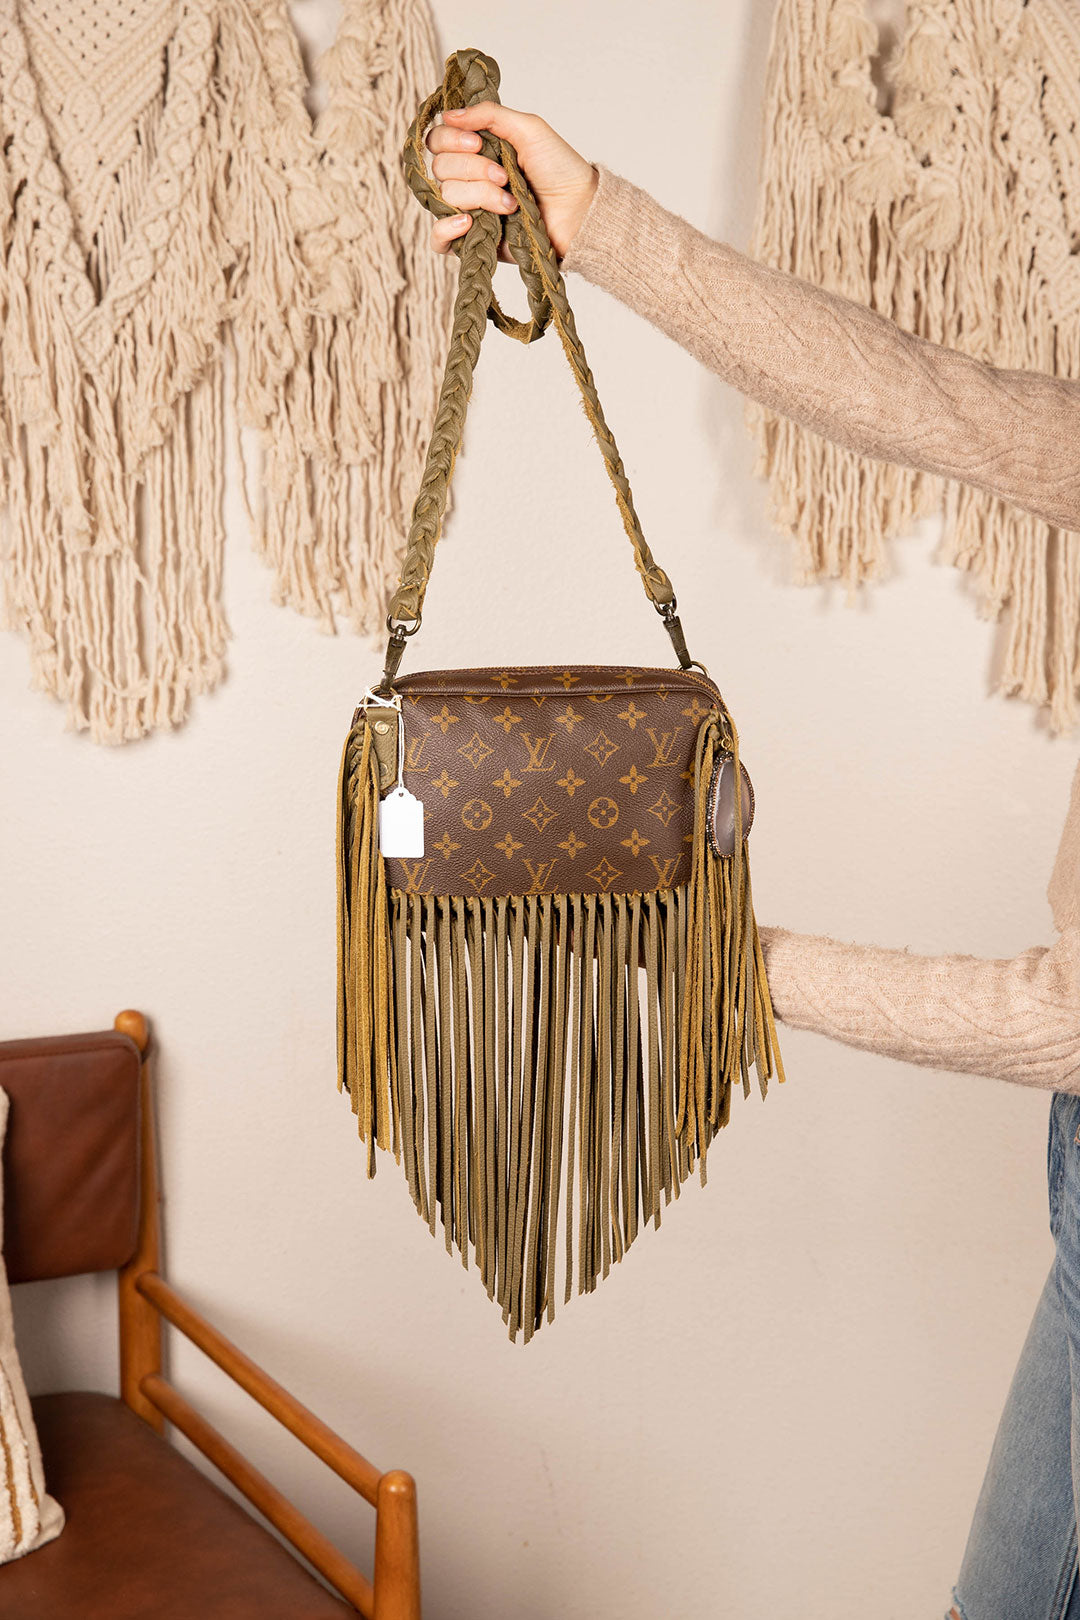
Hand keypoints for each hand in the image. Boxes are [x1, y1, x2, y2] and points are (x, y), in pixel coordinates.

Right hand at [425, 103, 596, 262]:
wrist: (578, 212)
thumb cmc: (559, 169)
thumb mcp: (529, 128)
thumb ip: (489, 114)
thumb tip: (450, 114)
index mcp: (477, 149)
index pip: (438, 141)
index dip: (451, 139)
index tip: (477, 142)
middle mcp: (468, 178)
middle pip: (440, 168)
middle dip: (473, 169)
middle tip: (504, 175)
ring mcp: (470, 208)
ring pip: (447, 197)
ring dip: (480, 196)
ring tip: (510, 203)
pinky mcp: (473, 239)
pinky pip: (439, 239)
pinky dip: (446, 229)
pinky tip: (468, 222)